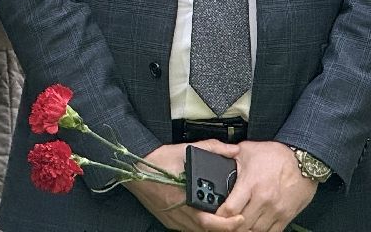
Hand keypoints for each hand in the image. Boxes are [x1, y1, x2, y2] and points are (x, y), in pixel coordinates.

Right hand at [125, 143, 242, 230]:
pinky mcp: (168, 220)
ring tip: (227, 221)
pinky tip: (207, 217)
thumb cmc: (155, 160)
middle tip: (239, 222)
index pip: (209, 222)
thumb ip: (211, 148)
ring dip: (214, 228)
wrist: (130, 167)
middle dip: (225, 228)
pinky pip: (189, 229)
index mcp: (182, 198)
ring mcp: (172, 219)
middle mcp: (177, 213)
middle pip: (207, 231)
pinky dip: (201, 226)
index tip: (240, 218)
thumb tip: (232, 150)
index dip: (227, 224)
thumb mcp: (184, 150)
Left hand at [219, 141, 315, 231]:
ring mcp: (276, 210)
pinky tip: (253, 228)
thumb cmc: (276, 155)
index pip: (231, 208)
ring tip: (236, 226)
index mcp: (251, 184)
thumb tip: (212, 155)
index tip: (213, 214)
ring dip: (245, 230)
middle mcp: (264, 200)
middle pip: (242, 224)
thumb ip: (228, 155)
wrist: (303, 160)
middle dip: (230, 225)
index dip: (219, 215)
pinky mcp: (286, 216)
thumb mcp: (246, 149)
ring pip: (256, 230)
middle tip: (222, 223)